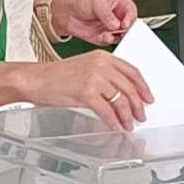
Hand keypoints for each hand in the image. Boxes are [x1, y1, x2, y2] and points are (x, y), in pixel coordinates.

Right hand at [18, 51, 153, 130]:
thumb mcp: (84, 68)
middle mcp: (101, 65)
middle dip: (138, 105)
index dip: (143, 87)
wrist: (35, 80)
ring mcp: (94, 78)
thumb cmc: (55, 77)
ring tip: (128, 124)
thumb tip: (121, 94)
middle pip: (129, 87)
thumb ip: (104, 76)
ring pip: (121, 100)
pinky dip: (113, 121)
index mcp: (103, 57)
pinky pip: (107, 110)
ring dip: (127, 116)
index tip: (148, 98)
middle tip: (141, 116)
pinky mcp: (86, 93)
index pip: (132, 72)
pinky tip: (115, 126)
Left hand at [51, 0, 138, 45]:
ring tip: (109, 34)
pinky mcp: (106, 37)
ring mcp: (113, 29)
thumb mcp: (95, 4)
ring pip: (122, 36)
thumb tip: (116, 24)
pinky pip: (111, 42)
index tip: (125, 24)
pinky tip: (103, 36)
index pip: (131, 11)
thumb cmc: (82, 3)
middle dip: (127, 31)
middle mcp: (119, 18)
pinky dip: (108, 40)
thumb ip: (106, 14)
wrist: (68, 14)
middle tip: (121, 33)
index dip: (131, 18)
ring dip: (117, 37)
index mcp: (120, 5)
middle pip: (130, 26)